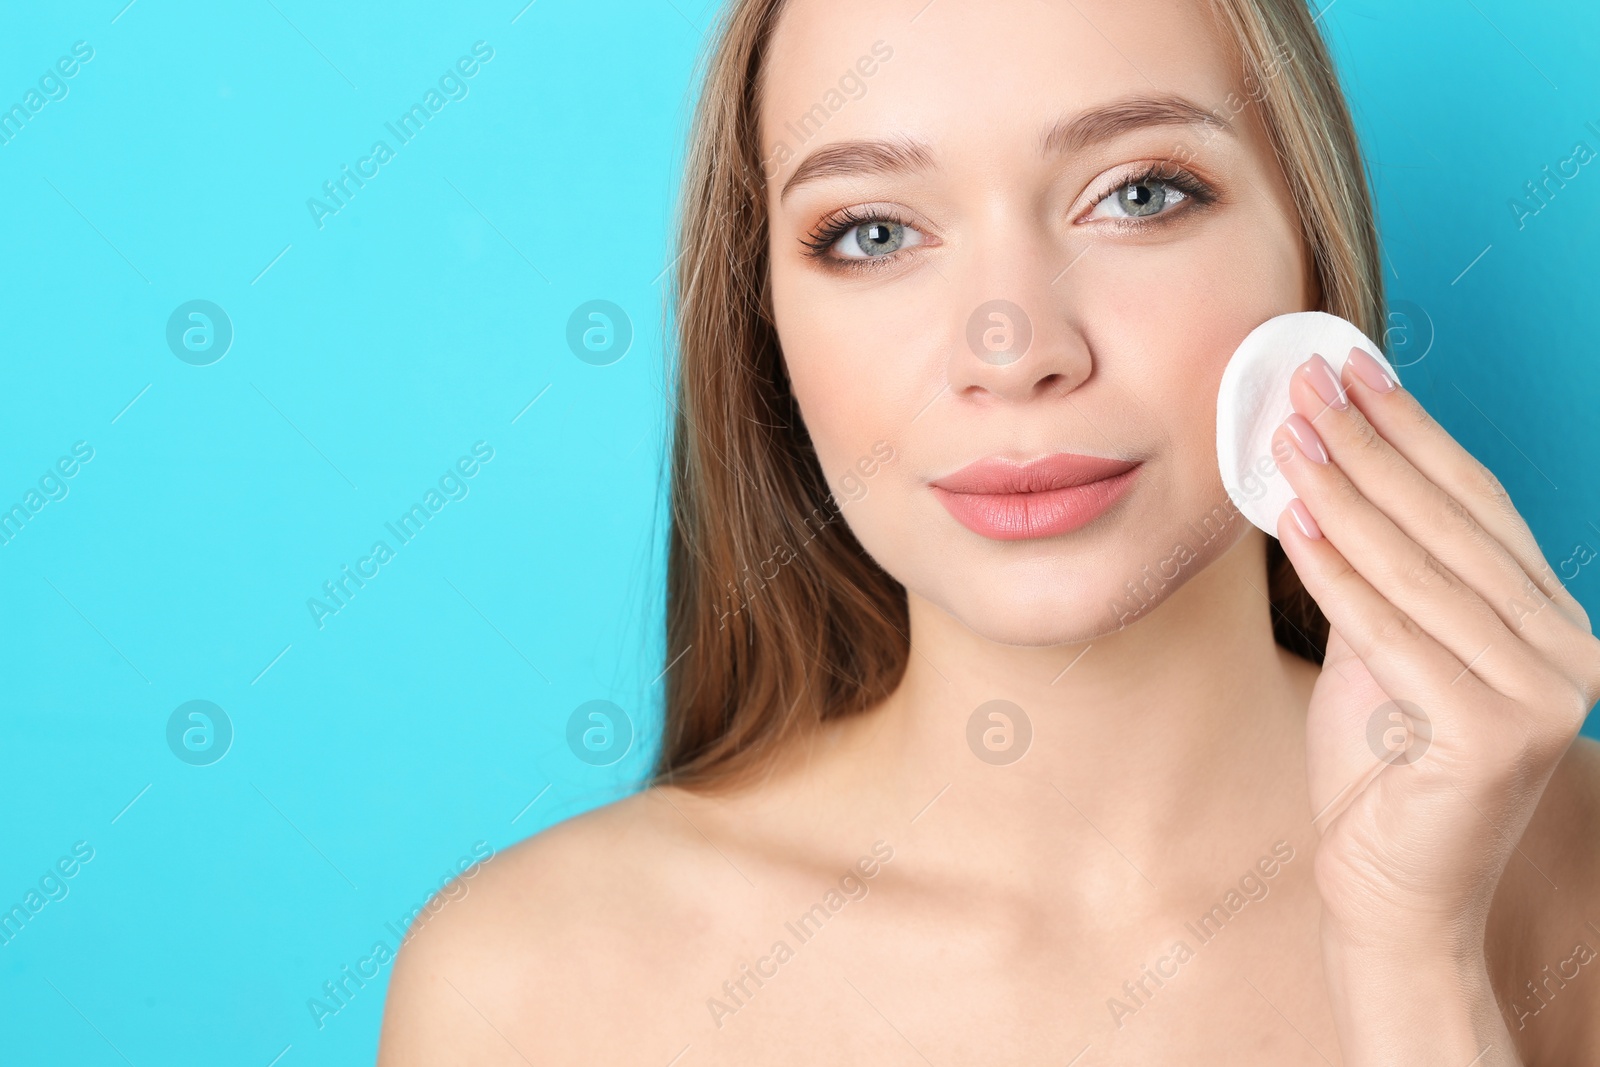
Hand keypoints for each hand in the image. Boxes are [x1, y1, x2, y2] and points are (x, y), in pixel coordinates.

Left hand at [1268, 348, 1599, 1063]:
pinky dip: (1334, 571)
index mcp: (1551, 623)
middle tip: (1304, 381)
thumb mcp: (1384, 654)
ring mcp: (1544, 693)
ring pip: (1418, 569)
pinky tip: (1289, 517)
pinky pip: (1391, 630)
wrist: (1389, 895)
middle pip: (1450, 523)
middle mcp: (1568, 651)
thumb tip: (1326, 474)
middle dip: (1370, 443)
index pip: (1475, 505)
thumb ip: (1381, 578)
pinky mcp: (1495, 731)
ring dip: (1342, 493)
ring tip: (1284, 435)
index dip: (1411, 430)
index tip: (1351, 369)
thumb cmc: (1382, 776)